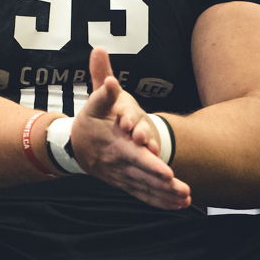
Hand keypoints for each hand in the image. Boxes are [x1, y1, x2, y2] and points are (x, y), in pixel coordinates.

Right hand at [70, 47, 190, 209]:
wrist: (72, 148)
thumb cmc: (89, 122)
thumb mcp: (93, 101)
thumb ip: (102, 82)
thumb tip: (101, 53)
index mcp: (114, 144)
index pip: (134, 156)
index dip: (151, 165)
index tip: (167, 172)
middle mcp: (119, 163)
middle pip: (143, 176)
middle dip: (163, 185)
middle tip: (182, 189)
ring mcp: (122, 176)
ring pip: (146, 189)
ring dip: (166, 196)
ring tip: (186, 199)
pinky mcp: (126, 183)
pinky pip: (144, 196)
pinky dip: (160, 202)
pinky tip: (180, 206)